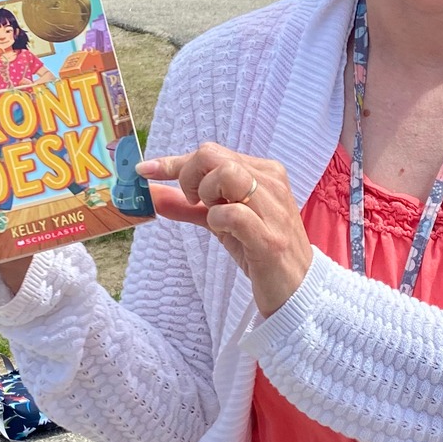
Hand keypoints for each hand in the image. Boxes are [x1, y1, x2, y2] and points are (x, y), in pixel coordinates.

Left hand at [139, 145, 311, 317]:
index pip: (211, 152)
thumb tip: (154, 196)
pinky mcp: (269, 238)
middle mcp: (270, 182)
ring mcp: (272, 208)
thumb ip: (189, 207)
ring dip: (206, 194)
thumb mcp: (221, 223)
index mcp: (262, 172)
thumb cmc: (259, 251)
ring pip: (226, 174)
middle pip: (213, 155)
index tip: (145, 170)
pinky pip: (233, 214)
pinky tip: (224, 231)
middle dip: (189, 177)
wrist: (297, 289)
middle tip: (195, 204)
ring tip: (213, 215)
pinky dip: (218, 219)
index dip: (174, 161)